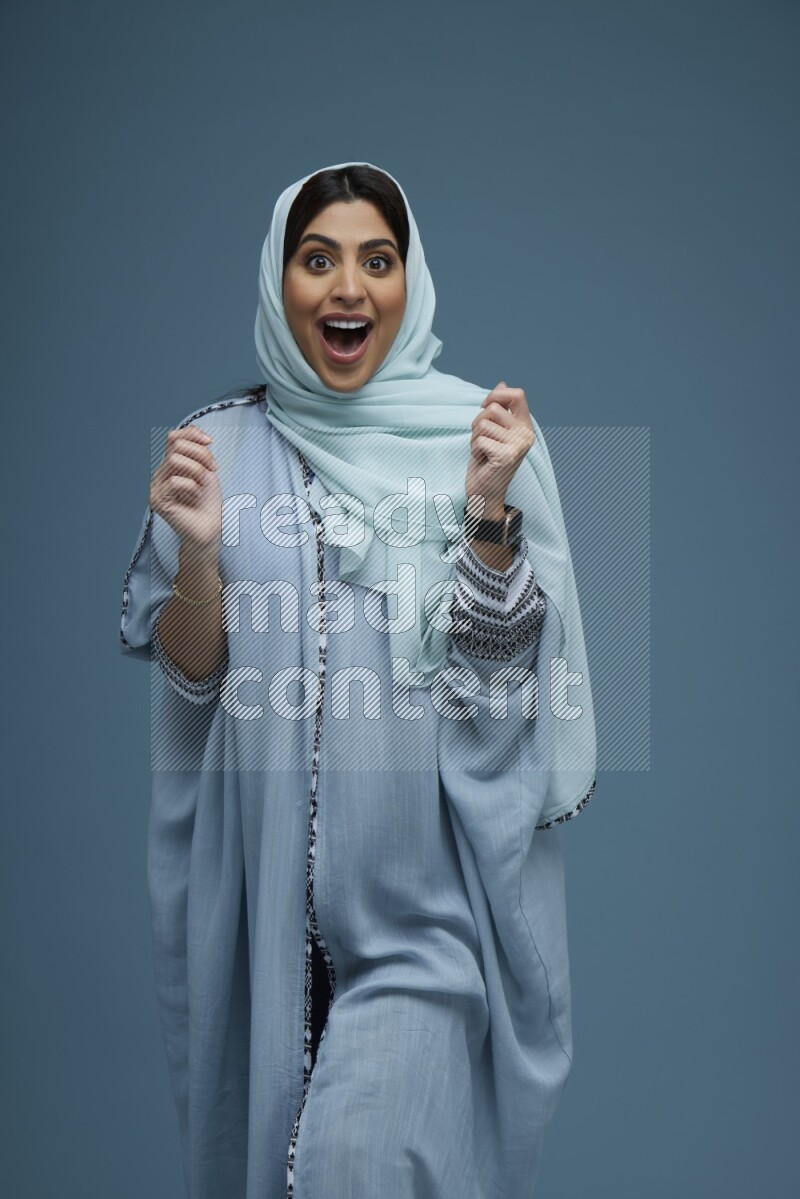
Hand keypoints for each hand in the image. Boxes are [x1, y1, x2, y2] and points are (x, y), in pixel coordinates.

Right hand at [149, 425, 221, 555]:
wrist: (210, 530)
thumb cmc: (209, 503)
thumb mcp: (207, 470)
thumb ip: (199, 450)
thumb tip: (195, 430)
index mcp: (170, 466)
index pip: (173, 437)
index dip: (193, 435)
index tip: (210, 442)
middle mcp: (159, 474)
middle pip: (176, 445)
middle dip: (200, 453)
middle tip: (213, 469)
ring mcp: (155, 487)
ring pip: (174, 460)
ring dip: (197, 469)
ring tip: (204, 484)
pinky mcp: (157, 501)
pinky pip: (174, 481)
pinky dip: (191, 485)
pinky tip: (196, 495)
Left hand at [465, 381, 535, 516]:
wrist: (485, 494)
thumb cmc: (487, 463)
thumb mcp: (493, 431)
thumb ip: (500, 409)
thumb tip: (502, 383)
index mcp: (525, 426)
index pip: (518, 394)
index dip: (496, 394)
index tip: (485, 406)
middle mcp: (526, 434)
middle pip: (493, 407)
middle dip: (478, 422)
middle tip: (482, 440)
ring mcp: (518, 445)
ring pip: (483, 422)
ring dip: (475, 437)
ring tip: (482, 451)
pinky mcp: (507, 456)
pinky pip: (480, 439)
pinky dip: (474, 449)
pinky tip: (482, 460)